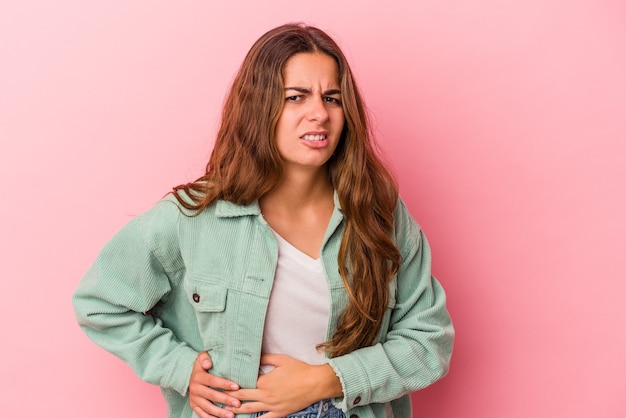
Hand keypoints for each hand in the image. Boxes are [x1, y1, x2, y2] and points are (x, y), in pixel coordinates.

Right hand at [189, 351, 241, 417]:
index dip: (224, 384)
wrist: (190, 374)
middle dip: (226, 400)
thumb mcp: (201, 357)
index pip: (213, 381)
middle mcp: (195, 389)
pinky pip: (202, 415)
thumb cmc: (202, 365)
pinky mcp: (194, 406)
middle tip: (238, 404)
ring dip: (220, 412)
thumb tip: (208, 364)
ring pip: (208, 407)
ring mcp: (194, 399)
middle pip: (212, 395)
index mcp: (198, 377)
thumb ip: (204, 357)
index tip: (236, 387)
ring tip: (231, 415)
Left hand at [226, 354, 342, 417]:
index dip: (230, 384)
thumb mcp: (281, 359)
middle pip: (241, 398)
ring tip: (224, 411)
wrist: (315, 383)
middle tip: (215, 397)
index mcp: (264, 381)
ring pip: (249, 410)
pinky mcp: (280, 413)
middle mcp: (265, 395)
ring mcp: (272, 406)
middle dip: (228, 398)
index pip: (242, 384)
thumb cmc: (299, 369)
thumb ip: (265, 357)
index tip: (219, 384)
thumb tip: (253, 356)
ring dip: (236, 410)